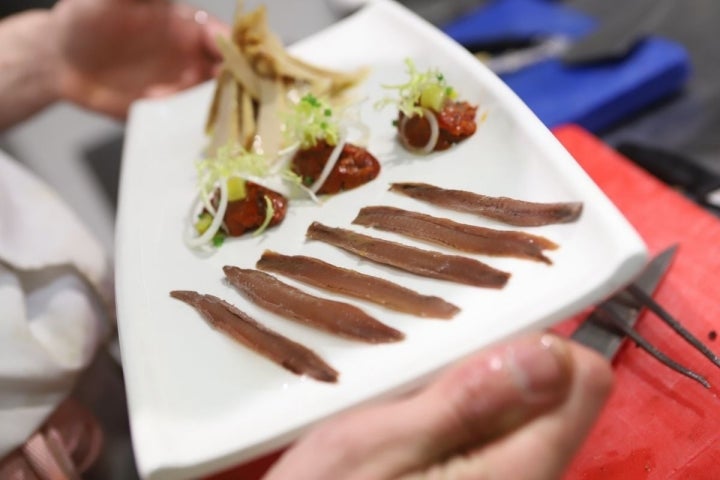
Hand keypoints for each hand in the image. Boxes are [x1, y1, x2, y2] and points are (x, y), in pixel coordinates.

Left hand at [51, 0, 229, 117]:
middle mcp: (194, 61)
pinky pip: (191, 125)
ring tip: (217, 116)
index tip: (247, 64)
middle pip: (232, 76)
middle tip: (245, 99)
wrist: (62, 61)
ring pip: (219, 103)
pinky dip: (199, 130)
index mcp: (191, 30)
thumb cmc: (87, 20)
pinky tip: (189, 125)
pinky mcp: (169, 116)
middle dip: (243, 87)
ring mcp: (183, 90)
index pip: (227, 40)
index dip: (240, 51)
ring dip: (225, 112)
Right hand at [262, 333, 612, 479]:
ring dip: (474, 383)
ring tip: (413, 391)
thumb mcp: (381, 444)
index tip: (485, 334)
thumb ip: (467, 402)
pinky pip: (491, 429)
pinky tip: (412, 415)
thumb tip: (548, 354)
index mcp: (517, 470)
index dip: (541, 340)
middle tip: (431, 367)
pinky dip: (459, 408)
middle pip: (552, 391)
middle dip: (500, 361)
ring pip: (518, 407)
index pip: (584, 380)